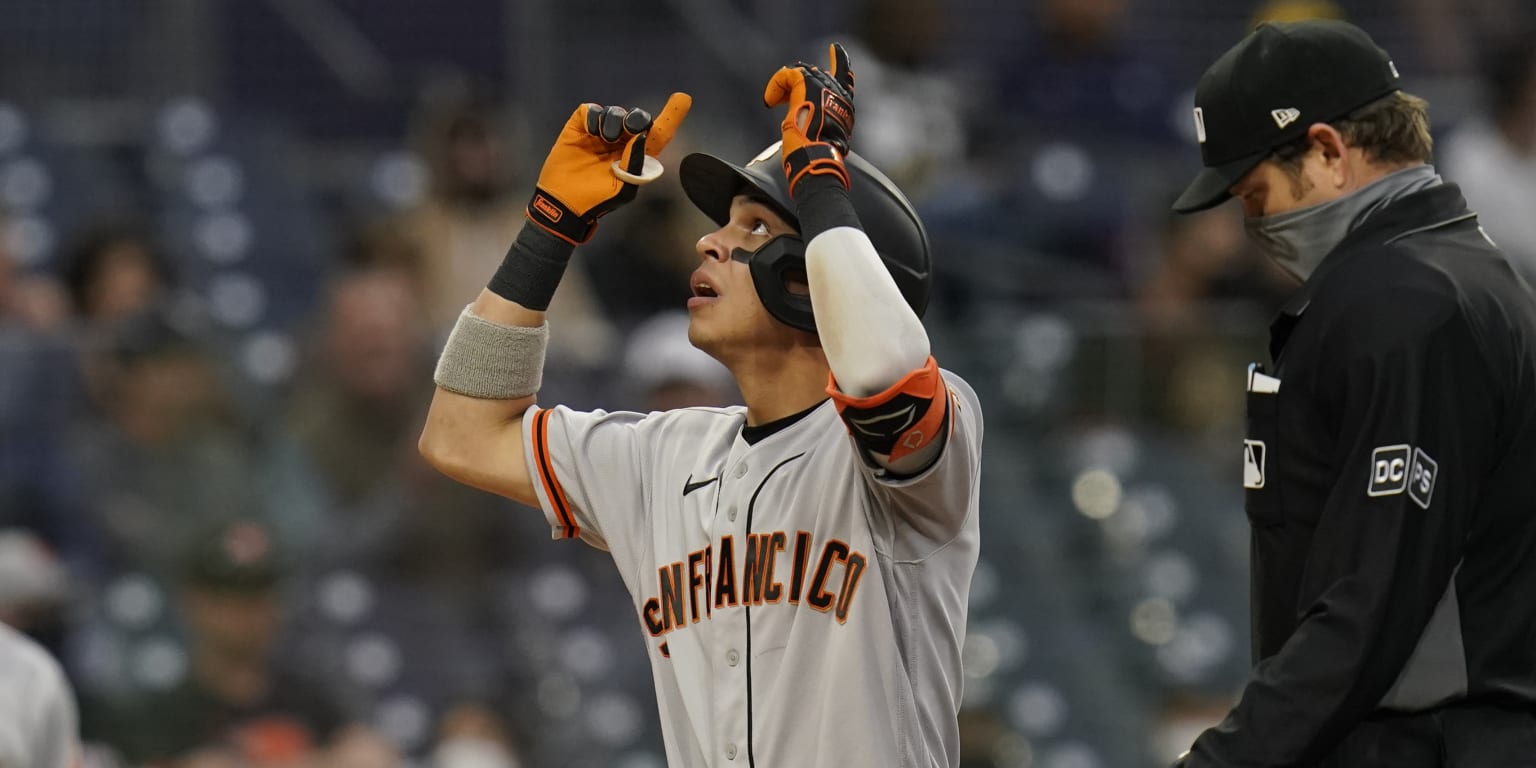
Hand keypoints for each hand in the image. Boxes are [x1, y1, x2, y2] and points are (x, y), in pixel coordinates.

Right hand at [526, 92, 691, 243]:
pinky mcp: (579, 127)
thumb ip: (635, 163)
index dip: (671, 116)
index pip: (658, 133)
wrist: (565, 203)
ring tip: (604, 140)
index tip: (683, 99)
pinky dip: (594, 117)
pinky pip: (591, 110)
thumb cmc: (597, 200)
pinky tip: (590, 133)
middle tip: (630, 130)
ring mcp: (599, 132)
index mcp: (636, 155)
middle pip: (638, 117)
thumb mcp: (624, 188)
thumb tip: (641, 136)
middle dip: (637, 118)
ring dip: (614, 122)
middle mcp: (621, 141)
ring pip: (615, 112)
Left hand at [763, 42, 854, 193]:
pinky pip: (788, 75)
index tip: (836, 49)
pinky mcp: (807, 84)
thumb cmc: (819, 157)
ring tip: (774, 100)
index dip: (841, 61)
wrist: (817, 157)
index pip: (846, 79)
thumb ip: (820, 124)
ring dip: (785, 86)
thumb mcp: (825, 140)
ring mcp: (824, 87)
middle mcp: (838, 94)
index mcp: (845, 107)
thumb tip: (806, 124)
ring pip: (801, 73)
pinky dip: (776, 85)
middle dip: (798, 83)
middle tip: (781, 98)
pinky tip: (770, 101)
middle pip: (816, 75)